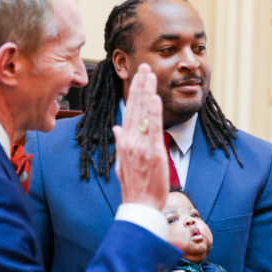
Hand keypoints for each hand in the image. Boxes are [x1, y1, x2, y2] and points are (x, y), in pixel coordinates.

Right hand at [113, 63, 168, 209]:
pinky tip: (155, 98)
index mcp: (124, 142)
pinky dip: (154, 112)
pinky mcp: (152, 151)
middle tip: (145, 67)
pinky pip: (153, 128)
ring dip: (147, 92)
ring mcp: (140, 145)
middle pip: (135, 107)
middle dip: (140, 85)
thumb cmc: (134, 187)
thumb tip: (117, 128)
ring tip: (150, 74)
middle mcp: (130, 140)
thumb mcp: (122, 163)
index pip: (129, 111)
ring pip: (143, 113)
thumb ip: (121, 143)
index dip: (134, 92)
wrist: (139, 205)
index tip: (138, 77)